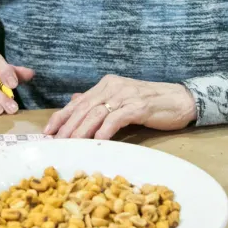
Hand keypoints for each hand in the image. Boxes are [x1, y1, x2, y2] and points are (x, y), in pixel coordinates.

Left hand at [43, 75, 197, 139]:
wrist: (179, 100)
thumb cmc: (149, 103)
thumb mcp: (120, 99)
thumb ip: (99, 100)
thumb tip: (74, 100)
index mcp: (106, 84)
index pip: (78, 101)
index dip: (61, 116)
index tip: (48, 131)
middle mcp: (113, 86)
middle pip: (84, 108)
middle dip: (67, 126)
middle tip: (56, 141)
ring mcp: (125, 95)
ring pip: (97, 113)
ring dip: (82, 130)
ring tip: (71, 143)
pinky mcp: (138, 106)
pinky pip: (117, 118)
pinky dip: (105, 129)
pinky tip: (97, 139)